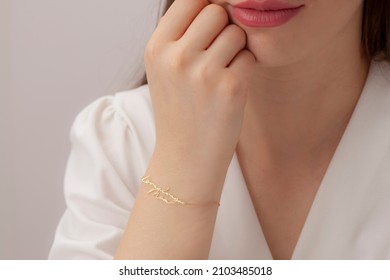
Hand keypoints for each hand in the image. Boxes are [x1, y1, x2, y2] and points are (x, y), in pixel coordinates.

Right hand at [144, 0, 255, 174]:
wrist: (185, 158)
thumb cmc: (179, 110)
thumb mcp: (165, 69)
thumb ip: (181, 34)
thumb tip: (214, 3)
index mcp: (156, 48)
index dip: (205, 9)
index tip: (209, 28)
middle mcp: (176, 57)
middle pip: (216, 10)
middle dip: (221, 28)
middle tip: (215, 55)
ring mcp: (203, 73)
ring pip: (236, 32)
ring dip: (235, 49)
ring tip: (220, 75)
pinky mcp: (230, 88)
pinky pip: (249, 56)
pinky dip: (244, 69)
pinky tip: (229, 89)